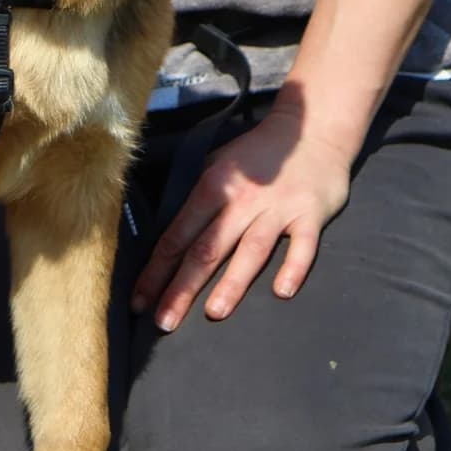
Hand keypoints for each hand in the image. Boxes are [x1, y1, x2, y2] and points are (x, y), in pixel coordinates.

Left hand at [130, 103, 352, 331]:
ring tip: (214, 312)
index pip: (177, 235)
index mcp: (213, 187)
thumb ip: (197, 195)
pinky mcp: (310, 214)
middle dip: (182, 287)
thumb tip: (168, 231)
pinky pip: (303, 245)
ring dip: (232, 282)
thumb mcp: (217, 163)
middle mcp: (242, 200)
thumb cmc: (256, 154)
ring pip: (251, 250)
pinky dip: (294, 267)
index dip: (156, 270)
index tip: (140, 300)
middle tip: (164, 322)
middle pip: (207, 249)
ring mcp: (277, 208)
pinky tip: (281, 292)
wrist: (311, 128)